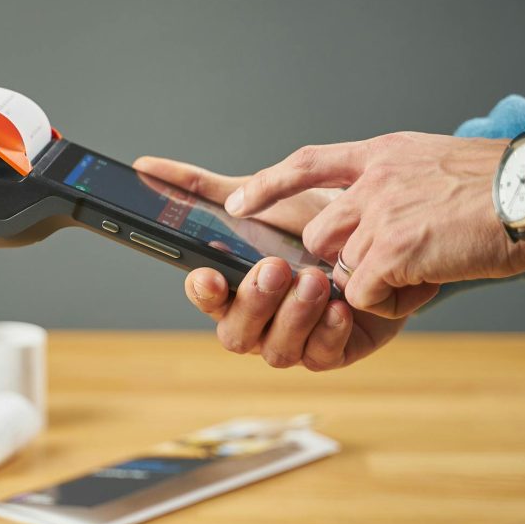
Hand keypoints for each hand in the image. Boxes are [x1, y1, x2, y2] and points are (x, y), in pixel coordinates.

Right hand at [134, 156, 404, 369]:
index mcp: (232, 287)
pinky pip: (320, 357)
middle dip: (255, 301)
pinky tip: (340, 306)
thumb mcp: (261, 196)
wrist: (381, 234)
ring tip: (315, 280)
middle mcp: (257, 320)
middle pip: (236, 331)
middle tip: (276, 267)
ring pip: (277, 350)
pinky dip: (328, 332)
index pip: (204, 297)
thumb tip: (143, 166)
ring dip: (293, 317)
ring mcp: (292, 340)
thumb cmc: (313, 221)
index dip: (202, 292)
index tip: (207, 274)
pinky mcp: (330, 352)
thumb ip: (203, 188)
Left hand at [222, 133, 524, 317]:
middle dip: (346, 257)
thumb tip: (369, 211)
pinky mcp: (392, 250)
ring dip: (375, 280)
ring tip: (423, 267)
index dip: (268, 185)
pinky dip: (392, 299)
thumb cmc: (497, 185)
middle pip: (319, 233)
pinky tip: (427, 280)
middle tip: (398, 258)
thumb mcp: (432, 162)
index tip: (238, 203)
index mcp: (380, 154)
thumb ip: (392, 181)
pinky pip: (365, 292)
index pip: (306, 162)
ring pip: (341, 267)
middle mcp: (372, 180)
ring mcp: (379, 214)